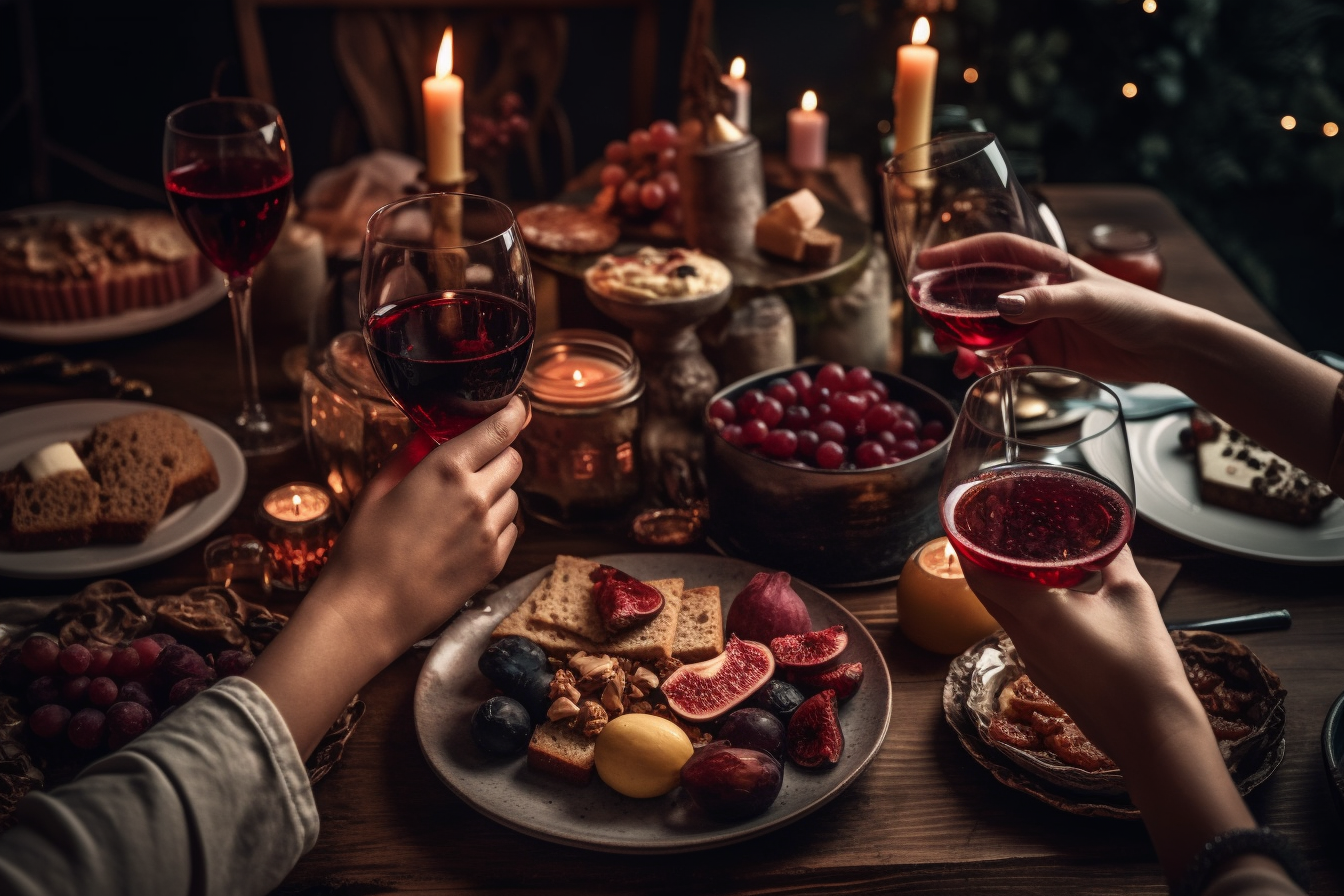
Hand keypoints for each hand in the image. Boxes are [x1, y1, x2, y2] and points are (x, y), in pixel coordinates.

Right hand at [314, 396, 527, 660]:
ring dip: (498, 492)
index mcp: (446, 470)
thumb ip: (409, 454)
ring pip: (514, 496)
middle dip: (499, 455)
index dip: (512, 413)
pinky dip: (497, 524)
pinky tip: (466, 533)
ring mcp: (489, 532)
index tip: (515, 407)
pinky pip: (511, 529)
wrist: (368, 611)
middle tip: (476, 463)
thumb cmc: (364, 549)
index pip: (499, 430)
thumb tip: (427, 434)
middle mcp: (476, 497)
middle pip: (513, 460)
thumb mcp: (378, 489)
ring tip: (462, 506)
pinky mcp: (494, 562)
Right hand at [919, 233, 1197, 383]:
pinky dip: (991, 367)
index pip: (995, 252)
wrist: (1166, 349)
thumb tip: (1001, 305)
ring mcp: (1039, 323)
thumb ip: (1044, 302)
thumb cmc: (1137, 310)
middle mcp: (1038, 292)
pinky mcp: (1046, 352)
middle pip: (982, 294)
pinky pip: (1006, 358)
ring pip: (989, 331)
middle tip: (931, 326)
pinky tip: (984, 374)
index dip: (958, 254)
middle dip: (952, 310)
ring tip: (956, 361)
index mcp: (1047, 266)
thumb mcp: (1089, 300)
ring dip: (967, 345)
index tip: (926, 264)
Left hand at [959, 546, 1198, 762]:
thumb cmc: (1143, 665)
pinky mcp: (1044, 675)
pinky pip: (1021, 634)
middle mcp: (1022, 636)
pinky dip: (1022, 612)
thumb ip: (1115, 560)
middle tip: (993, 533)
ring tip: (1019, 560)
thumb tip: (1110, 537)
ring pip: (1002, 614)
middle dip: (982, 562)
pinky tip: (1046, 602)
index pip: (978, 573)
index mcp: (1035, 611)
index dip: (966, 546)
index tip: (968, 524)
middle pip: (984, 592)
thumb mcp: (1132, 596)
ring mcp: (1030, 660)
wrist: (1152, 732)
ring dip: (1003, 588)